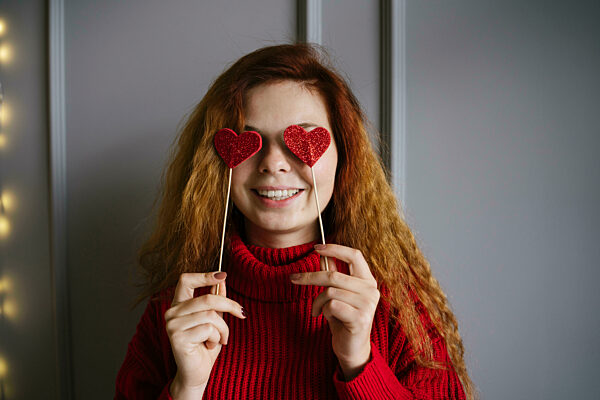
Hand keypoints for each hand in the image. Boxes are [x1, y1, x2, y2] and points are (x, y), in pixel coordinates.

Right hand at [165, 272, 245, 394]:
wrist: (197, 373)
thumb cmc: (205, 346)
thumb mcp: (214, 320)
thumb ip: (215, 300)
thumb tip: (222, 280)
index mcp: (179, 305)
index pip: (185, 280)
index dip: (204, 275)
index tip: (223, 275)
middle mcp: (171, 312)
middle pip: (207, 298)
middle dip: (229, 305)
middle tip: (242, 313)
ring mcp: (172, 325)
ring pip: (211, 315)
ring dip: (223, 329)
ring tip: (221, 339)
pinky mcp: (177, 337)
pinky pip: (208, 329)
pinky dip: (217, 338)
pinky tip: (211, 346)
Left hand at [289, 244, 379, 379]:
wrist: (351, 348)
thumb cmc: (343, 319)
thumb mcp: (337, 294)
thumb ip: (333, 274)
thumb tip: (322, 256)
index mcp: (367, 280)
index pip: (354, 255)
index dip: (334, 249)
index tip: (315, 248)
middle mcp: (371, 290)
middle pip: (334, 274)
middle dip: (310, 277)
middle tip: (293, 278)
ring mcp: (367, 304)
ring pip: (330, 291)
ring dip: (317, 301)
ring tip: (316, 310)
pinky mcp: (360, 318)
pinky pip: (331, 305)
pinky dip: (322, 310)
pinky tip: (324, 317)